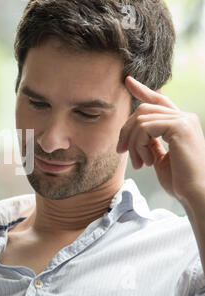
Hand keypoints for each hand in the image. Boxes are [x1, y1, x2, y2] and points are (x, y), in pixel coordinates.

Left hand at [117, 76, 204, 201]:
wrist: (195, 192)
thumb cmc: (180, 180)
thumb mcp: (160, 157)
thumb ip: (151, 141)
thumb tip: (138, 130)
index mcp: (180, 123)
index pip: (158, 100)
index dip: (142, 90)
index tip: (127, 81)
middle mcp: (184, 117)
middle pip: (142, 110)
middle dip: (126, 131)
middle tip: (122, 152)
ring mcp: (183, 120)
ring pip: (140, 120)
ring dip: (132, 142)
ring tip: (139, 162)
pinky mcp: (180, 126)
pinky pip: (144, 127)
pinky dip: (138, 144)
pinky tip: (146, 160)